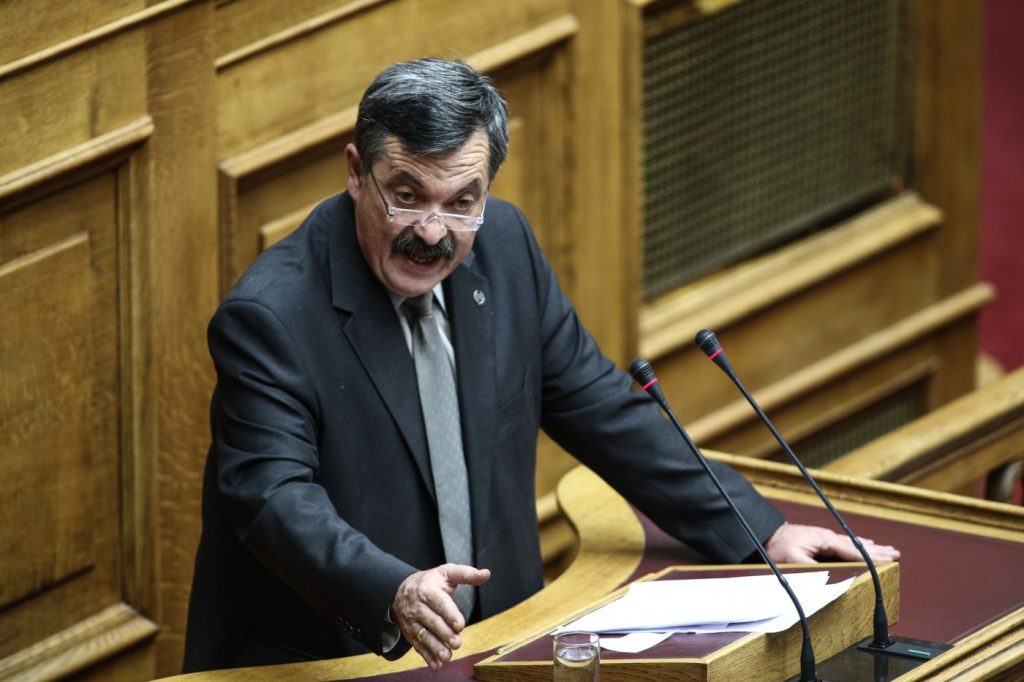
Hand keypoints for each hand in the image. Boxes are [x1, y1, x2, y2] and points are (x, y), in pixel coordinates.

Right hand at [391, 564, 490, 669]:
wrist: (401, 589)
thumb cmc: (431, 581)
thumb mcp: (447, 572)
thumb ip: (466, 574)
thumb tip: (486, 574)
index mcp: (428, 589)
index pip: (439, 603)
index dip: (449, 614)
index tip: (460, 626)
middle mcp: (417, 606)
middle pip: (432, 622)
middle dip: (444, 634)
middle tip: (457, 643)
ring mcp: (411, 620)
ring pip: (423, 635)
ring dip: (435, 648)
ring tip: (447, 657)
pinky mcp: (409, 632)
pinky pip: (417, 645)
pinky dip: (426, 656)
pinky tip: (436, 664)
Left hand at [764, 523, 899, 562]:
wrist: (765, 534)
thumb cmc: (777, 547)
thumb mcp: (792, 559)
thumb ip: (812, 567)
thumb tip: (828, 576)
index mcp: (824, 540)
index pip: (852, 550)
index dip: (871, 556)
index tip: (889, 558)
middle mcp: (827, 536)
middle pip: (857, 545)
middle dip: (877, 550)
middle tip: (896, 553)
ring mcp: (824, 537)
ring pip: (852, 543)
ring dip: (870, 547)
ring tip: (886, 550)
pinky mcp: (820, 540)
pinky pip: (844, 544)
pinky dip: (857, 545)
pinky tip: (863, 545)